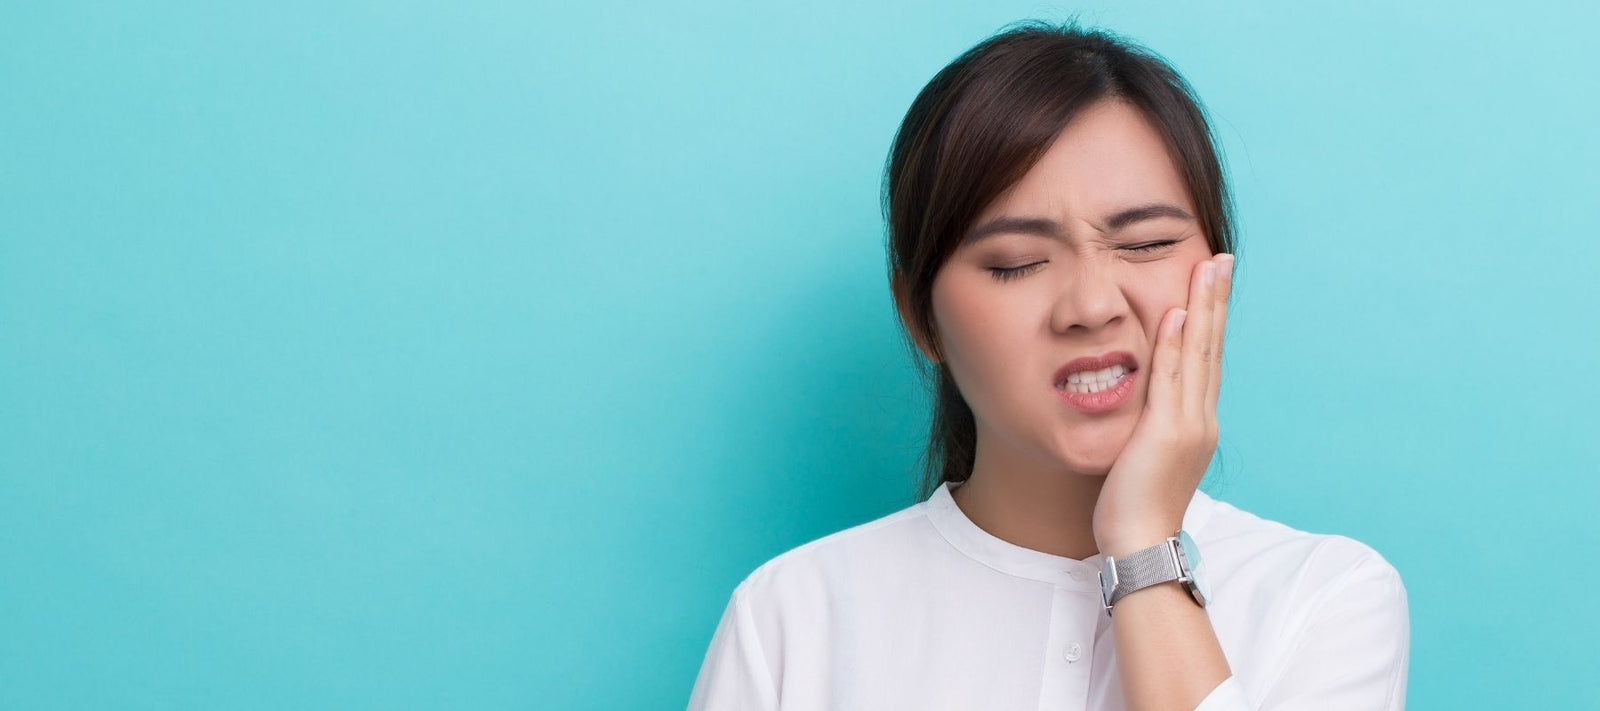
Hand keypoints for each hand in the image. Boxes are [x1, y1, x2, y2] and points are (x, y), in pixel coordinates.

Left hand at [1093, 253, 1233, 556]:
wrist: (1138, 543)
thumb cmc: (1133, 505)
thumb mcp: (1145, 455)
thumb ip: (1150, 424)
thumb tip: (1142, 403)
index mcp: (1196, 423)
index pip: (1205, 359)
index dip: (1210, 319)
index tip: (1213, 283)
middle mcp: (1200, 418)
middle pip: (1211, 348)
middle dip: (1216, 301)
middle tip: (1222, 259)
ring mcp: (1187, 425)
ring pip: (1197, 355)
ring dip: (1203, 308)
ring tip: (1208, 268)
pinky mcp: (1166, 433)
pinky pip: (1170, 379)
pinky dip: (1174, 345)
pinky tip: (1176, 312)